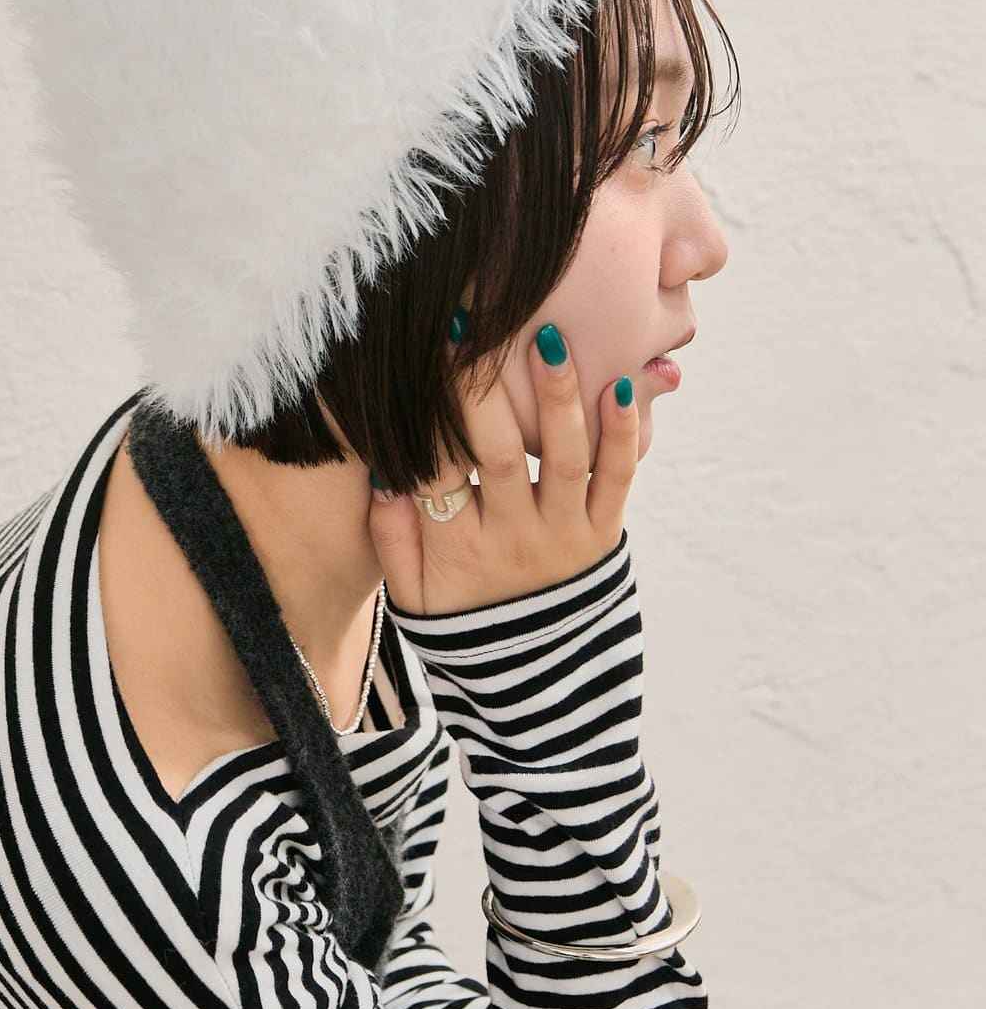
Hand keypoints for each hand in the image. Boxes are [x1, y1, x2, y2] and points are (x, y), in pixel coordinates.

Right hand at [369, 322, 639, 612]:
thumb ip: (392, 539)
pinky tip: (621, 384)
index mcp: (458, 551)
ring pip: (566, 461)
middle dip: (486, 391)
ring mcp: (565, 537)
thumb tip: (386, 474)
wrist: (536, 679)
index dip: (428, 416)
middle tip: (477, 328)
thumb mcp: (412, 598)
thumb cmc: (463, 624)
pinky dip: (623, 433)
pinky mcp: (604, 535)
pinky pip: (618, 481)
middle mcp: (515, 540)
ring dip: (558, 398)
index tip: (421, 360)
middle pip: (501, 457)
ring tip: (550, 339)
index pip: (438, 474)